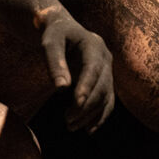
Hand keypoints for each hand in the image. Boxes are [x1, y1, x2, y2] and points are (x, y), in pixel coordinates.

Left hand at [40, 14, 114, 132]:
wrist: (63, 29)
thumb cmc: (54, 34)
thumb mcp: (50, 42)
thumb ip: (55, 62)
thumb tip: (61, 89)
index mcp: (94, 45)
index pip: (93, 69)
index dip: (86, 86)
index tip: (76, 103)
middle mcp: (105, 58)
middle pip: (102, 86)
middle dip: (86, 105)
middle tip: (67, 121)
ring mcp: (108, 70)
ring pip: (105, 97)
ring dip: (90, 114)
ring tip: (70, 126)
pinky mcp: (105, 81)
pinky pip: (107, 102)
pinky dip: (99, 117)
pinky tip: (87, 130)